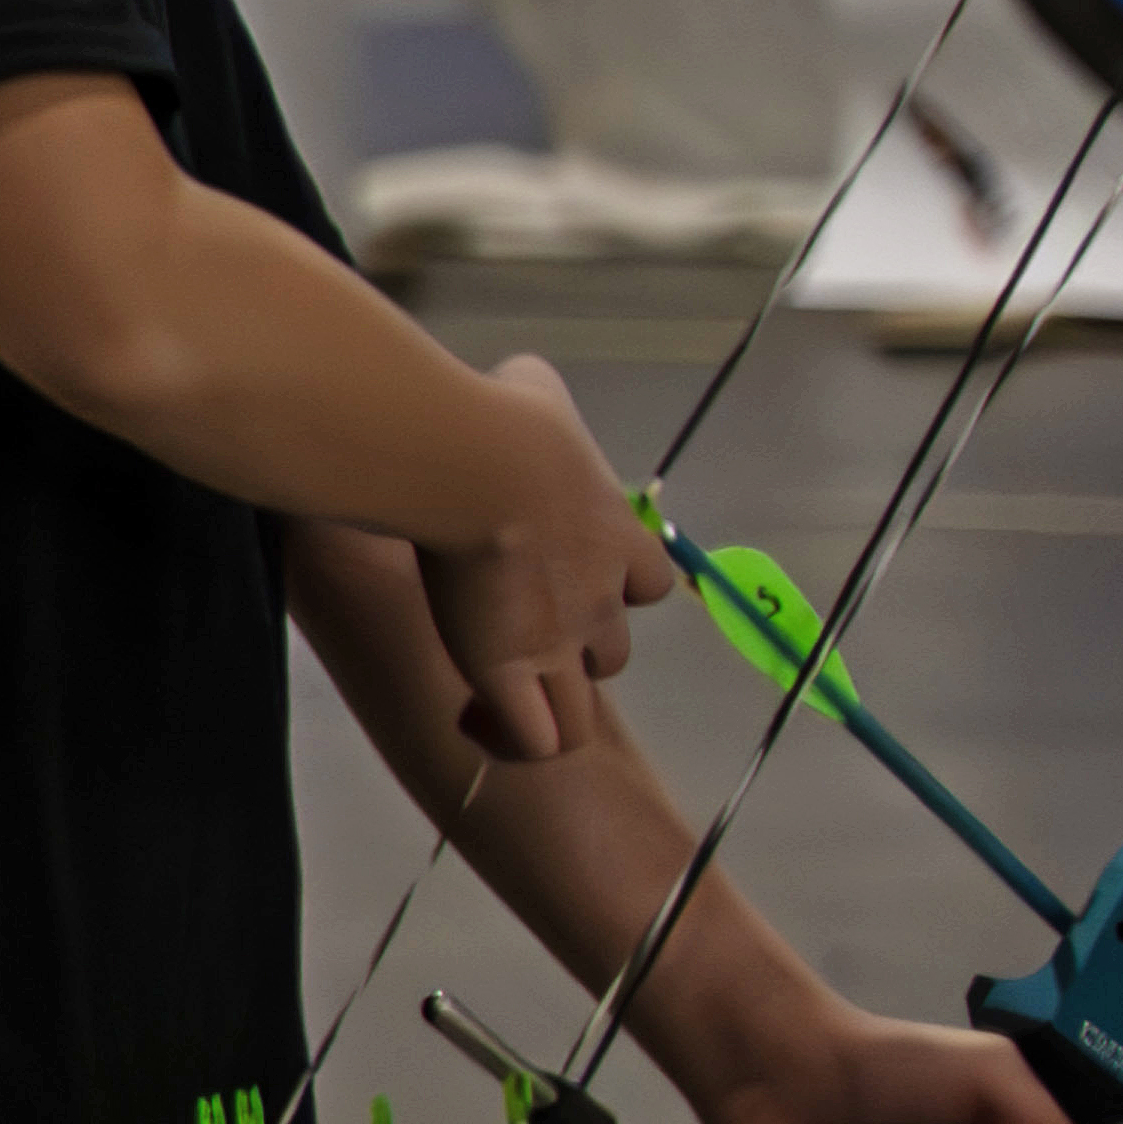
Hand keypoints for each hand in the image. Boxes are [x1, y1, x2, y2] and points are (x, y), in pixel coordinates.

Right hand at [415, 353, 666, 766]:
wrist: (477, 465)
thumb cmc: (507, 423)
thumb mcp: (536, 391)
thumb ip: (536, 400)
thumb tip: (513, 384)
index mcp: (618, 538)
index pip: (647, 584)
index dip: (612, 586)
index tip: (557, 571)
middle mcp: (602, 602)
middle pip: (611, 654)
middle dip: (570, 648)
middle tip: (511, 628)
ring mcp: (559, 645)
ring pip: (578, 710)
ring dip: (542, 702)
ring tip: (492, 687)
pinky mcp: (510, 675)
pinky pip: (536, 739)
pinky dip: (511, 738)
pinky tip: (474, 714)